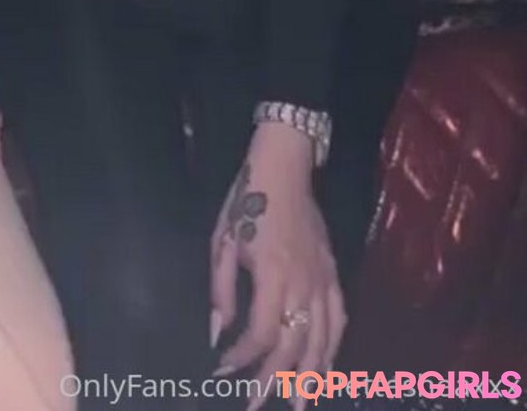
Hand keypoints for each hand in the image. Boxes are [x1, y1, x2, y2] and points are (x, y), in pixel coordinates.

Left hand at [210, 140, 345, 408]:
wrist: (284, 169)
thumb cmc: (247, 201)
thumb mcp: (222, 241)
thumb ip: (220, 291)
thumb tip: (217, 333)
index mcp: (274, 275)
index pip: (262, 333)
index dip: (242, 357)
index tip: (223, 370)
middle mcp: (304, 284)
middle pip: (294, 345)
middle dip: (273, 380)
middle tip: (257, 404)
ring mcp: (324, 280)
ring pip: (322, 340)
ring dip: (311, 377)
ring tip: (300, 405)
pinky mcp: (334, 274)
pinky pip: (339, 320)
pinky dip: (333, 348)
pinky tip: (325, 368)